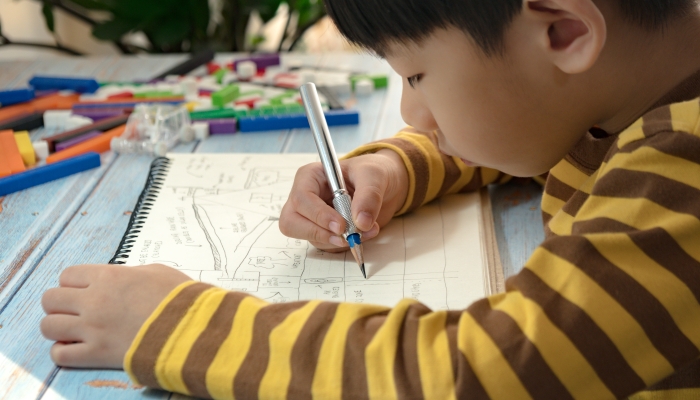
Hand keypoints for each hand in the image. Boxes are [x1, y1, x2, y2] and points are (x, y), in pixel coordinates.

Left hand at [40, 263, 191, 367]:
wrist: (192, 327)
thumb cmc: (180, 297)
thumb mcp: (157, 271)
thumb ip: (130, 274)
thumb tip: (122, 280)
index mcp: (108, 277)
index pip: (67, 276)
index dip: (74, 283)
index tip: (85, 291)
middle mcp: (93, 301)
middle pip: (50, 299)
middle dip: (60, 304)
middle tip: (76, 310)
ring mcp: (92, 329)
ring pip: (48, 326)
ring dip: (58, 327)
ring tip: (74, 330)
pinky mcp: (96, 354)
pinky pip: (60, 354)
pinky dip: (64, 351)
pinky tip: (78, 347)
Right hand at [280, 149, 408, 251]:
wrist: (384, 185)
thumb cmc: (372, 172)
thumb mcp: (374, 176)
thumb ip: (369, 196)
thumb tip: (361, 222)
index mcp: (310, 177)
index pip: (301, 199)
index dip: (318, 215)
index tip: (341, 226)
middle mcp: (306, 197)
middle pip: (291, 222)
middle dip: (318, 233)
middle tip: (344, 237)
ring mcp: (312, 216)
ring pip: (309, 237)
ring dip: (337, 241)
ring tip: (365, 232)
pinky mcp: (323, 230)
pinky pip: (326, 244)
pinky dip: (344, 245)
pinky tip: (362, 234)